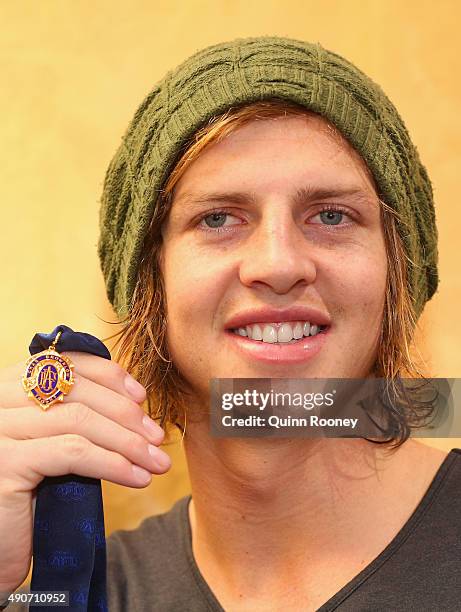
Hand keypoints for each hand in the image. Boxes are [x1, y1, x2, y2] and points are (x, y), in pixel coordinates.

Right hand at [0, 352, 169, 592]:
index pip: (66, 363)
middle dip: (126, 413)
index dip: (108, 375)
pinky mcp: (6, 464)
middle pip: (77, 391)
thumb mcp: (49, 445)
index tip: (141, 397)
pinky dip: (113, 463)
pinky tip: (136, 477)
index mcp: (10, 388)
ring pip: (80, 421)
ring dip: (127, 441)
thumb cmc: (25, 496)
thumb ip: (74, 418)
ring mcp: (0, 430)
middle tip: (157, 437)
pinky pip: (73, 453)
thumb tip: (133, 409)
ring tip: (155, 462)